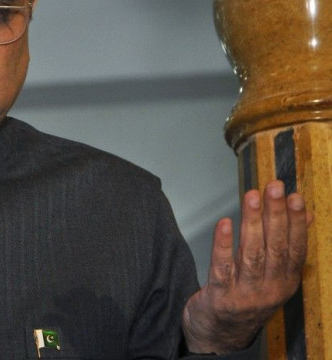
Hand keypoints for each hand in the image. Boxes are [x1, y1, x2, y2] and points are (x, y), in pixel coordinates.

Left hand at [182, 180, 310, 353]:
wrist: (219, 336)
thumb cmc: (245, 297)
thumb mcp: (273, 275)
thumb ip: (287, 246)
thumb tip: (304, 214)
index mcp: (285, 282)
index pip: (296, 249)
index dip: (296, 222)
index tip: (295, 196)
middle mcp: (269, 289)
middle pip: (276, 248)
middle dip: (276, 215)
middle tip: (274, 187)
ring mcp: (245, 294)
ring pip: (252, 255)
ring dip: (252, 223)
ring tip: (252, 197)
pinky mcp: (220, 297)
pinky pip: (222, 268)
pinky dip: (223, 245)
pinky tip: (224, 224)